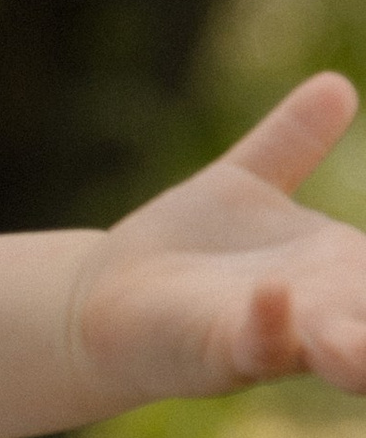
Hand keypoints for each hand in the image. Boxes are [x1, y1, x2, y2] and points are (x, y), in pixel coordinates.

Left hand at [76, 74, 365, 402]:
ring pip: (345, 350)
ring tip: (364, 346)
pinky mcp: (217, 349)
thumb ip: (292, 141)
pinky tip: (278, 297)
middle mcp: (326, 310)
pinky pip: (255, 344)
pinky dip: (272, 326)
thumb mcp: (246, 183)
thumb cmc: (181, 253)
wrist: (98, 299)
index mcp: (343, 273)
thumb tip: (335, 86)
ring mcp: (277, 335)